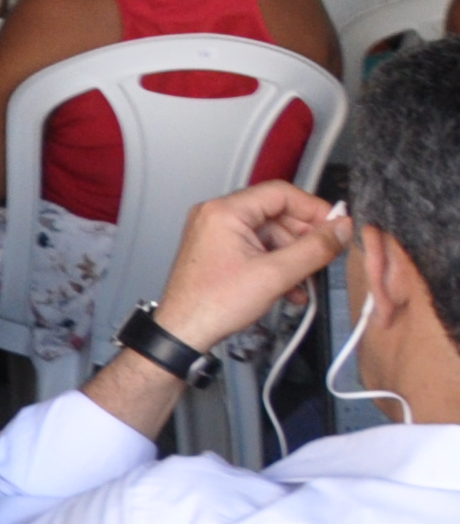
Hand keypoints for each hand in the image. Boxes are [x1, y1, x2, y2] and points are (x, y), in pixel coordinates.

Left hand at [154, 182, 346, 350]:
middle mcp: (217, 216)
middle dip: (305, 237)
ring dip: (294, 256)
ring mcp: (217, 233)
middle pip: (276, 213)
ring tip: (308, 280)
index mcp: (225, 211)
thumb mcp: (276, 275)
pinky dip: (278, 264)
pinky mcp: (220, 251)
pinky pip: (258, 248)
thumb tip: (340, 229)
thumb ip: (314, 249)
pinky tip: (292, 288)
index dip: (313, 208)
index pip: (280, 193)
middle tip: (327, 254)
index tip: (336, 225)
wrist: (184, 330)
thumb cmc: (214, 303)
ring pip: (270, 234)